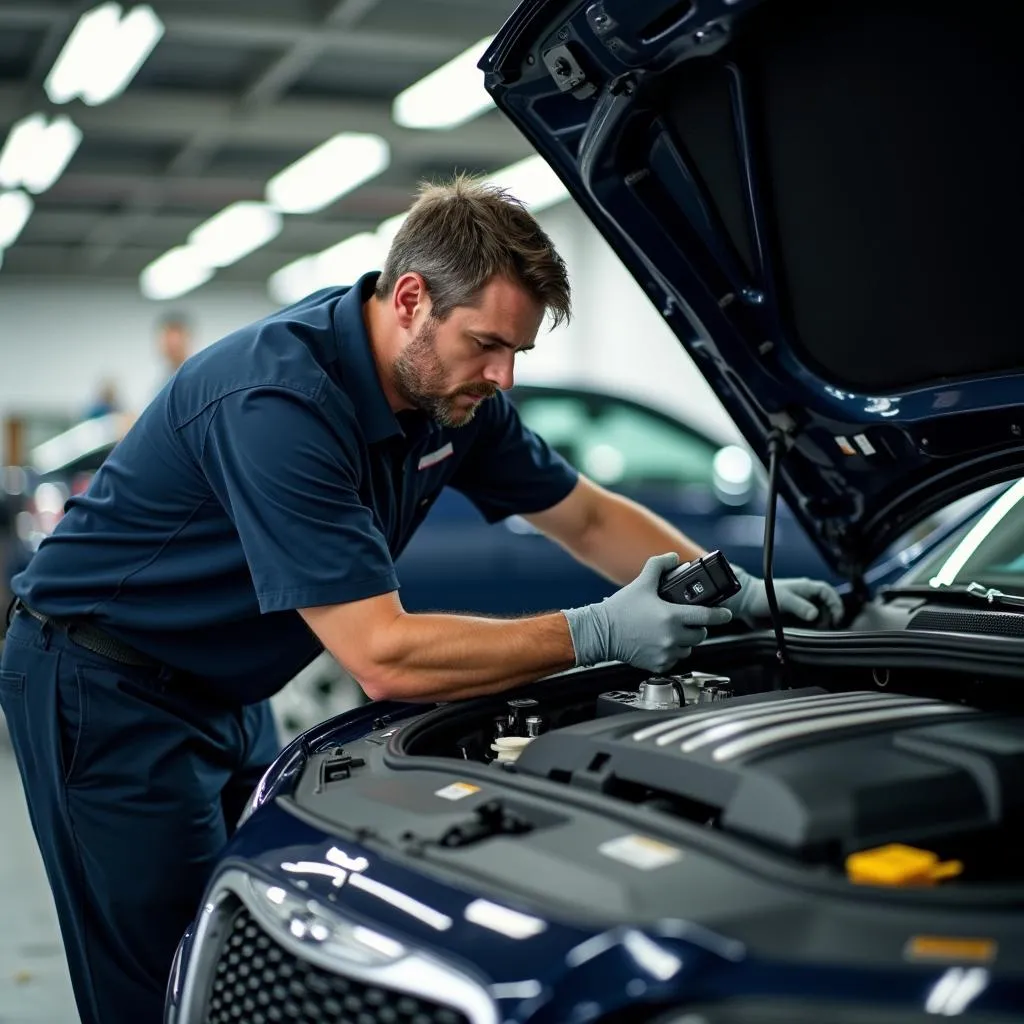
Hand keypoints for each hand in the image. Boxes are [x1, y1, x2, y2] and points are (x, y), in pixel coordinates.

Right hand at [562, 552, 732, 672]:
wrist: (601, 632)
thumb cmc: (620, 610)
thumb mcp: (641, 583)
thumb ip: (659, 565)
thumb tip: (673, 557)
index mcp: (672, 617)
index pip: (707, 617)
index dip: (721, 614)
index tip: (727, 613)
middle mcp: (672, 637)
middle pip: (700, 635)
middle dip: (698, 627)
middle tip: (690, 621)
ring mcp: (665, 653)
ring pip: (688, 649)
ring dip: (686, 641)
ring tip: (673, 632)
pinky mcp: (657, 665)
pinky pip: (674, 660)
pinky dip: (672, 653)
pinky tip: (661, 643)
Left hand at [726, 565, 842, 626]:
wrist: (745, 602)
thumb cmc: (762, 595)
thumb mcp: (783, 599)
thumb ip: (800, 607)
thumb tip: (815, 615)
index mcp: (806, 588)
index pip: (828, 593)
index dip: (836, 604)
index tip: (836, 618)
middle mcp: (805, 597)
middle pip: (826, 607)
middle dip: (828, 618)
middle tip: (824, 628)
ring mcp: (799, 607)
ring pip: (817, 617)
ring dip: (819, 626)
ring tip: (814, 633)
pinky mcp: (793, 617)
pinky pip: (806, 624)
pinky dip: (809, 630)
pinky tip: (806, 636)